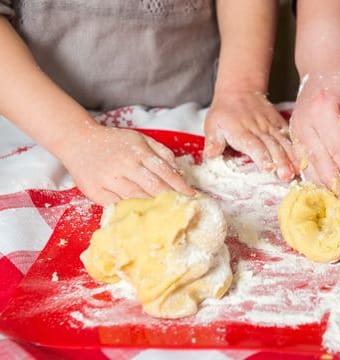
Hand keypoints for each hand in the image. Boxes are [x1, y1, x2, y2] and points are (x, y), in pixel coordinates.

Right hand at [59, 126, 194, 204]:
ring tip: (168, 214)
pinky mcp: (96, 192)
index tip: (192, 195)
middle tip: (184, 208)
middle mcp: (125, 166)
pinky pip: (118, 205)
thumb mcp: (140, 139)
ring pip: (137, 198)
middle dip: (171, 199)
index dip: (180, 186)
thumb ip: (161, 153)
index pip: (165, 172)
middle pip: (153, 187)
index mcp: (138, 152)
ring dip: (154, 207)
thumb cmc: (114, 142)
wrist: (77, 141)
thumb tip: (180, 171)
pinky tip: (143, 215)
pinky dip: (132, 210)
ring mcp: (109, 180)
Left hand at [204, 90, 295, 180]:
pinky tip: (303, 159)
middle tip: (287, 176)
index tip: (269, 169)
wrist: (239, 90)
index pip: (254, 146)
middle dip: (281, 162)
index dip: (262, 158)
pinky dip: (297, 147)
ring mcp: (270, 126)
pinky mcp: (279, 124)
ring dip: (291, 157)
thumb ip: (213, 142)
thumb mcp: (212, 124)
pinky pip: (289, 135)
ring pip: (283, 142)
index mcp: (241, 131)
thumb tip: (210, 156)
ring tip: (297, 170)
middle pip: (272, 146)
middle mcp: (258, 129)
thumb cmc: (224, 112)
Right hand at [290, 52, 339, 198]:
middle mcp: (304, 121)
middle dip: (335, 182)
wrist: (320, 62)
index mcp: (322, 109)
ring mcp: (296, 128)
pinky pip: (302, 158)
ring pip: (308, 163)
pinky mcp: (294, 133)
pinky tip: (325, 184)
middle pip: (320, 160)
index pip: (338, 147)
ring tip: (338, 198)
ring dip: (323, 181)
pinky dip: (313, 173)